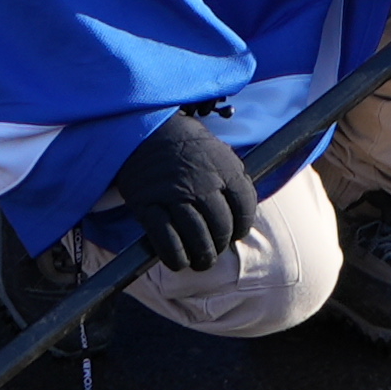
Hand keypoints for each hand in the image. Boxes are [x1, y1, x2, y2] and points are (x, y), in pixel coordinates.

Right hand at [108, 111, 257, 274]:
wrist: (145, 128)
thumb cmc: (186, 145)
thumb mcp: (218, 152)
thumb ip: (233, 179)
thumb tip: (243, 214)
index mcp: (224, 168)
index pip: (245, 208)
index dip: (242, 227)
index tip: (236, 233)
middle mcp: (202, 183)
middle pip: (221, 227)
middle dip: (220, 244)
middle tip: (214, 248)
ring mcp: (174, 195)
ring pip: (198, 238)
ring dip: (202, 257)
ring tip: (200, 260)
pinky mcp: (147, 205)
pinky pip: (167, 241)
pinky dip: (175, 257)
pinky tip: (179, 260)